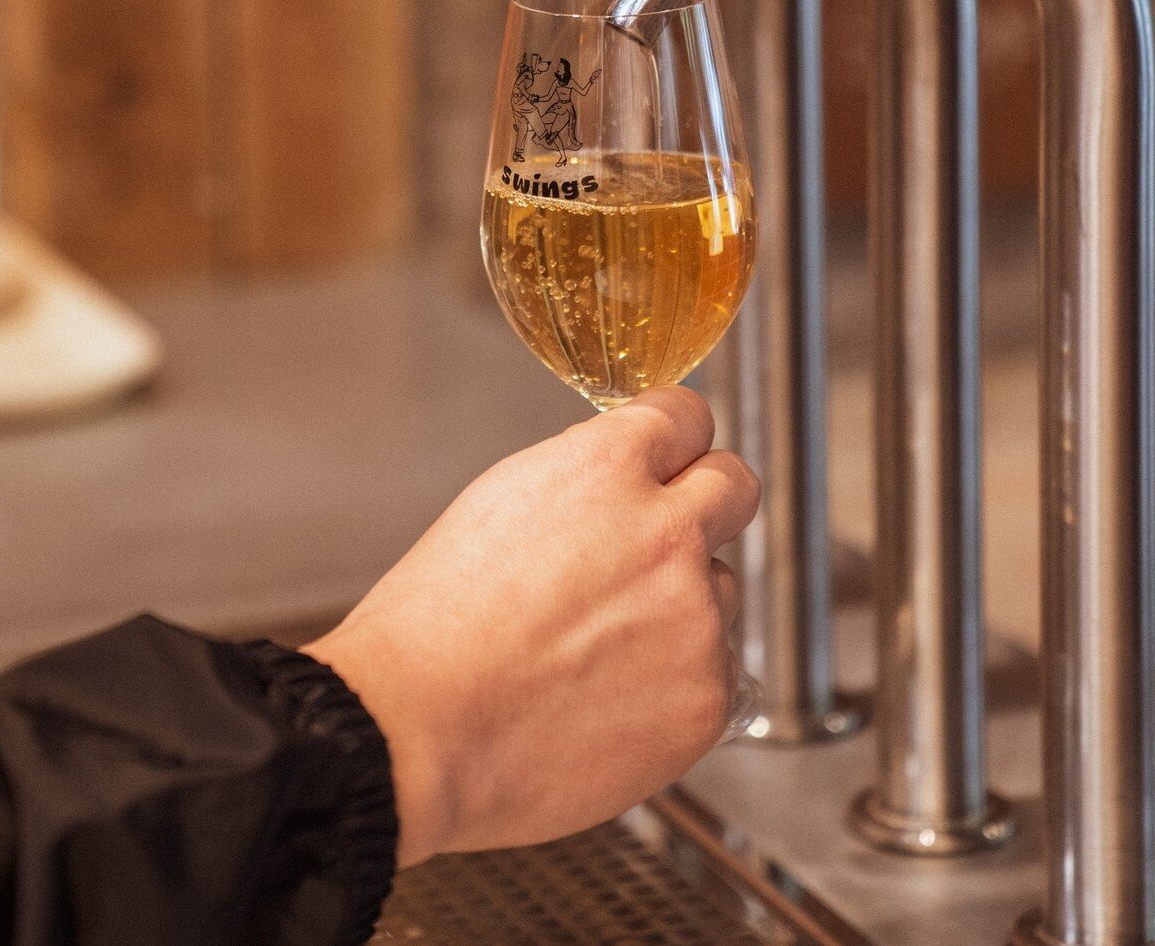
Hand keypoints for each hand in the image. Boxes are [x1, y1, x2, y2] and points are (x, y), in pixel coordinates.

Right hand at [303, 386, 758, 865]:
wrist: (418, 737)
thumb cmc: (435, 627)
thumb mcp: (498, 501)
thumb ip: (583, 478)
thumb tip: (626, 476)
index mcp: (605, 470)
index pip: (686, 416)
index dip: (673, 437)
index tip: (669, 454)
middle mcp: (664, 534)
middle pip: (735, 485)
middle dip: (706, 500)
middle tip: (668, 535)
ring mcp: (694, 619)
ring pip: (721, 588)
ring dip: (682, 604)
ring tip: (600, 648)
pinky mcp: (706, 698)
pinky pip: (717, 669)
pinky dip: (677, 681)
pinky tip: (609, 698)